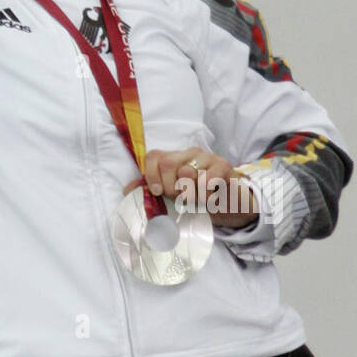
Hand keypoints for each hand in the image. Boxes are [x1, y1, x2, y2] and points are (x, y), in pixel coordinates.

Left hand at [122, 148, 259, 229]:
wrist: (231, 203)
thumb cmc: (199, 198)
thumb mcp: (174, 194)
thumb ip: (152, 190)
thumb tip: (126, 190)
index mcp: (175, 158)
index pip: (154, 156)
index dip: (151, 175)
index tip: (156, 192)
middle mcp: (189, 153)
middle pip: (168, 163)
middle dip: (170, 188)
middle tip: (180, 200)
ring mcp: (207, 158)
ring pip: (187, 172)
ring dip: (189, 195)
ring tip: (196, 202)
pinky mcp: (224, 166)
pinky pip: (207, 180)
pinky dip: (205, 195)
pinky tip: (209, 200)